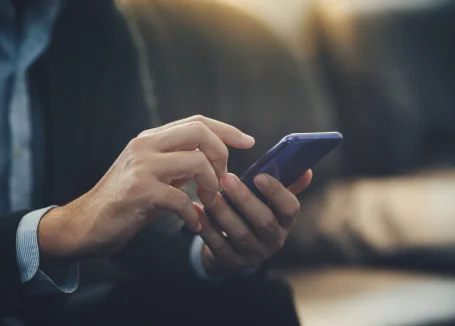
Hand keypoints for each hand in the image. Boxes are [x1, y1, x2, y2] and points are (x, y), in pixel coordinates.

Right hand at [38, 115, 254, 258]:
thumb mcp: (154, 174)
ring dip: (211, 186)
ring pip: (196, 162)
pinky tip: (193, 224)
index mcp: (151, 139)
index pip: (197, 121)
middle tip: (222, 179)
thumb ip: (178, 164)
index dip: (227, 129)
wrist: (87, 223)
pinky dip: (193, 215)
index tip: (249, 141)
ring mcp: (141, 167)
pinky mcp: (139, 191)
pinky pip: (181, 199)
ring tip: (208, 202)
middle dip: (221, 155)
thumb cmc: (126, 201)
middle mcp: (146, 145)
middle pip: (199, 132)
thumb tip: (212, 163)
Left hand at [198, 170, 311, 277]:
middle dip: (244, 199)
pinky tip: (195, 208)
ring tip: (206, 191)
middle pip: (263, 221)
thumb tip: (305, 168)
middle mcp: (274, 240)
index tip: (259, 175)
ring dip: (222, 211)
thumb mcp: (271, 203)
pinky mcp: (231, 262)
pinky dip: (206, 226)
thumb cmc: (254, 214)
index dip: (276, 192)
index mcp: (285, 221)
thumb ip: (285, 184)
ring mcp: (253, 254)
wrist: (236, 249)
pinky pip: (218, 244)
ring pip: (239, 233)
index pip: (290, 208)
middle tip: (226, 179)